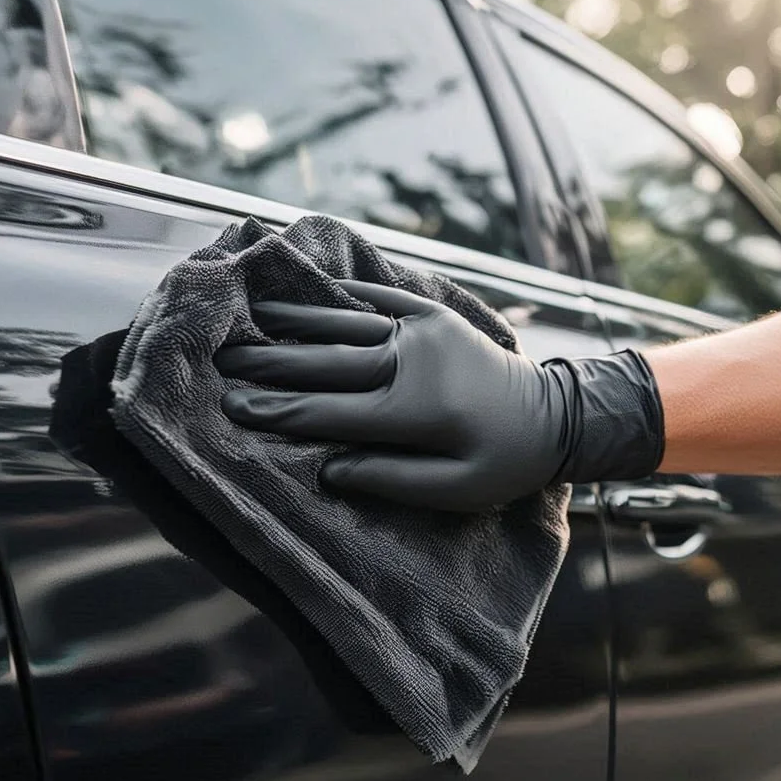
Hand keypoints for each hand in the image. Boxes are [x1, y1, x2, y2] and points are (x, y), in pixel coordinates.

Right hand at [215, 281, 662, 510]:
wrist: (556, 416)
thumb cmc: (504, 463)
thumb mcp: (456, 490)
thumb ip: (392, 479)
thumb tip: (329, 467)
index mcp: (414, 410)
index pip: (330, 410)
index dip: (278, 409)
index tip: (234, 406)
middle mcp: (411, 361)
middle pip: (326, 361)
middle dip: (271, 362)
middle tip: (224, 360)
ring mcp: (423, 331)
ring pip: (346, 323)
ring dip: (296, 321)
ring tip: (251, 316)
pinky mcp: (435, 316)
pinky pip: (382, 297)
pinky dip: (344, 294)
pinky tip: (313, 290)